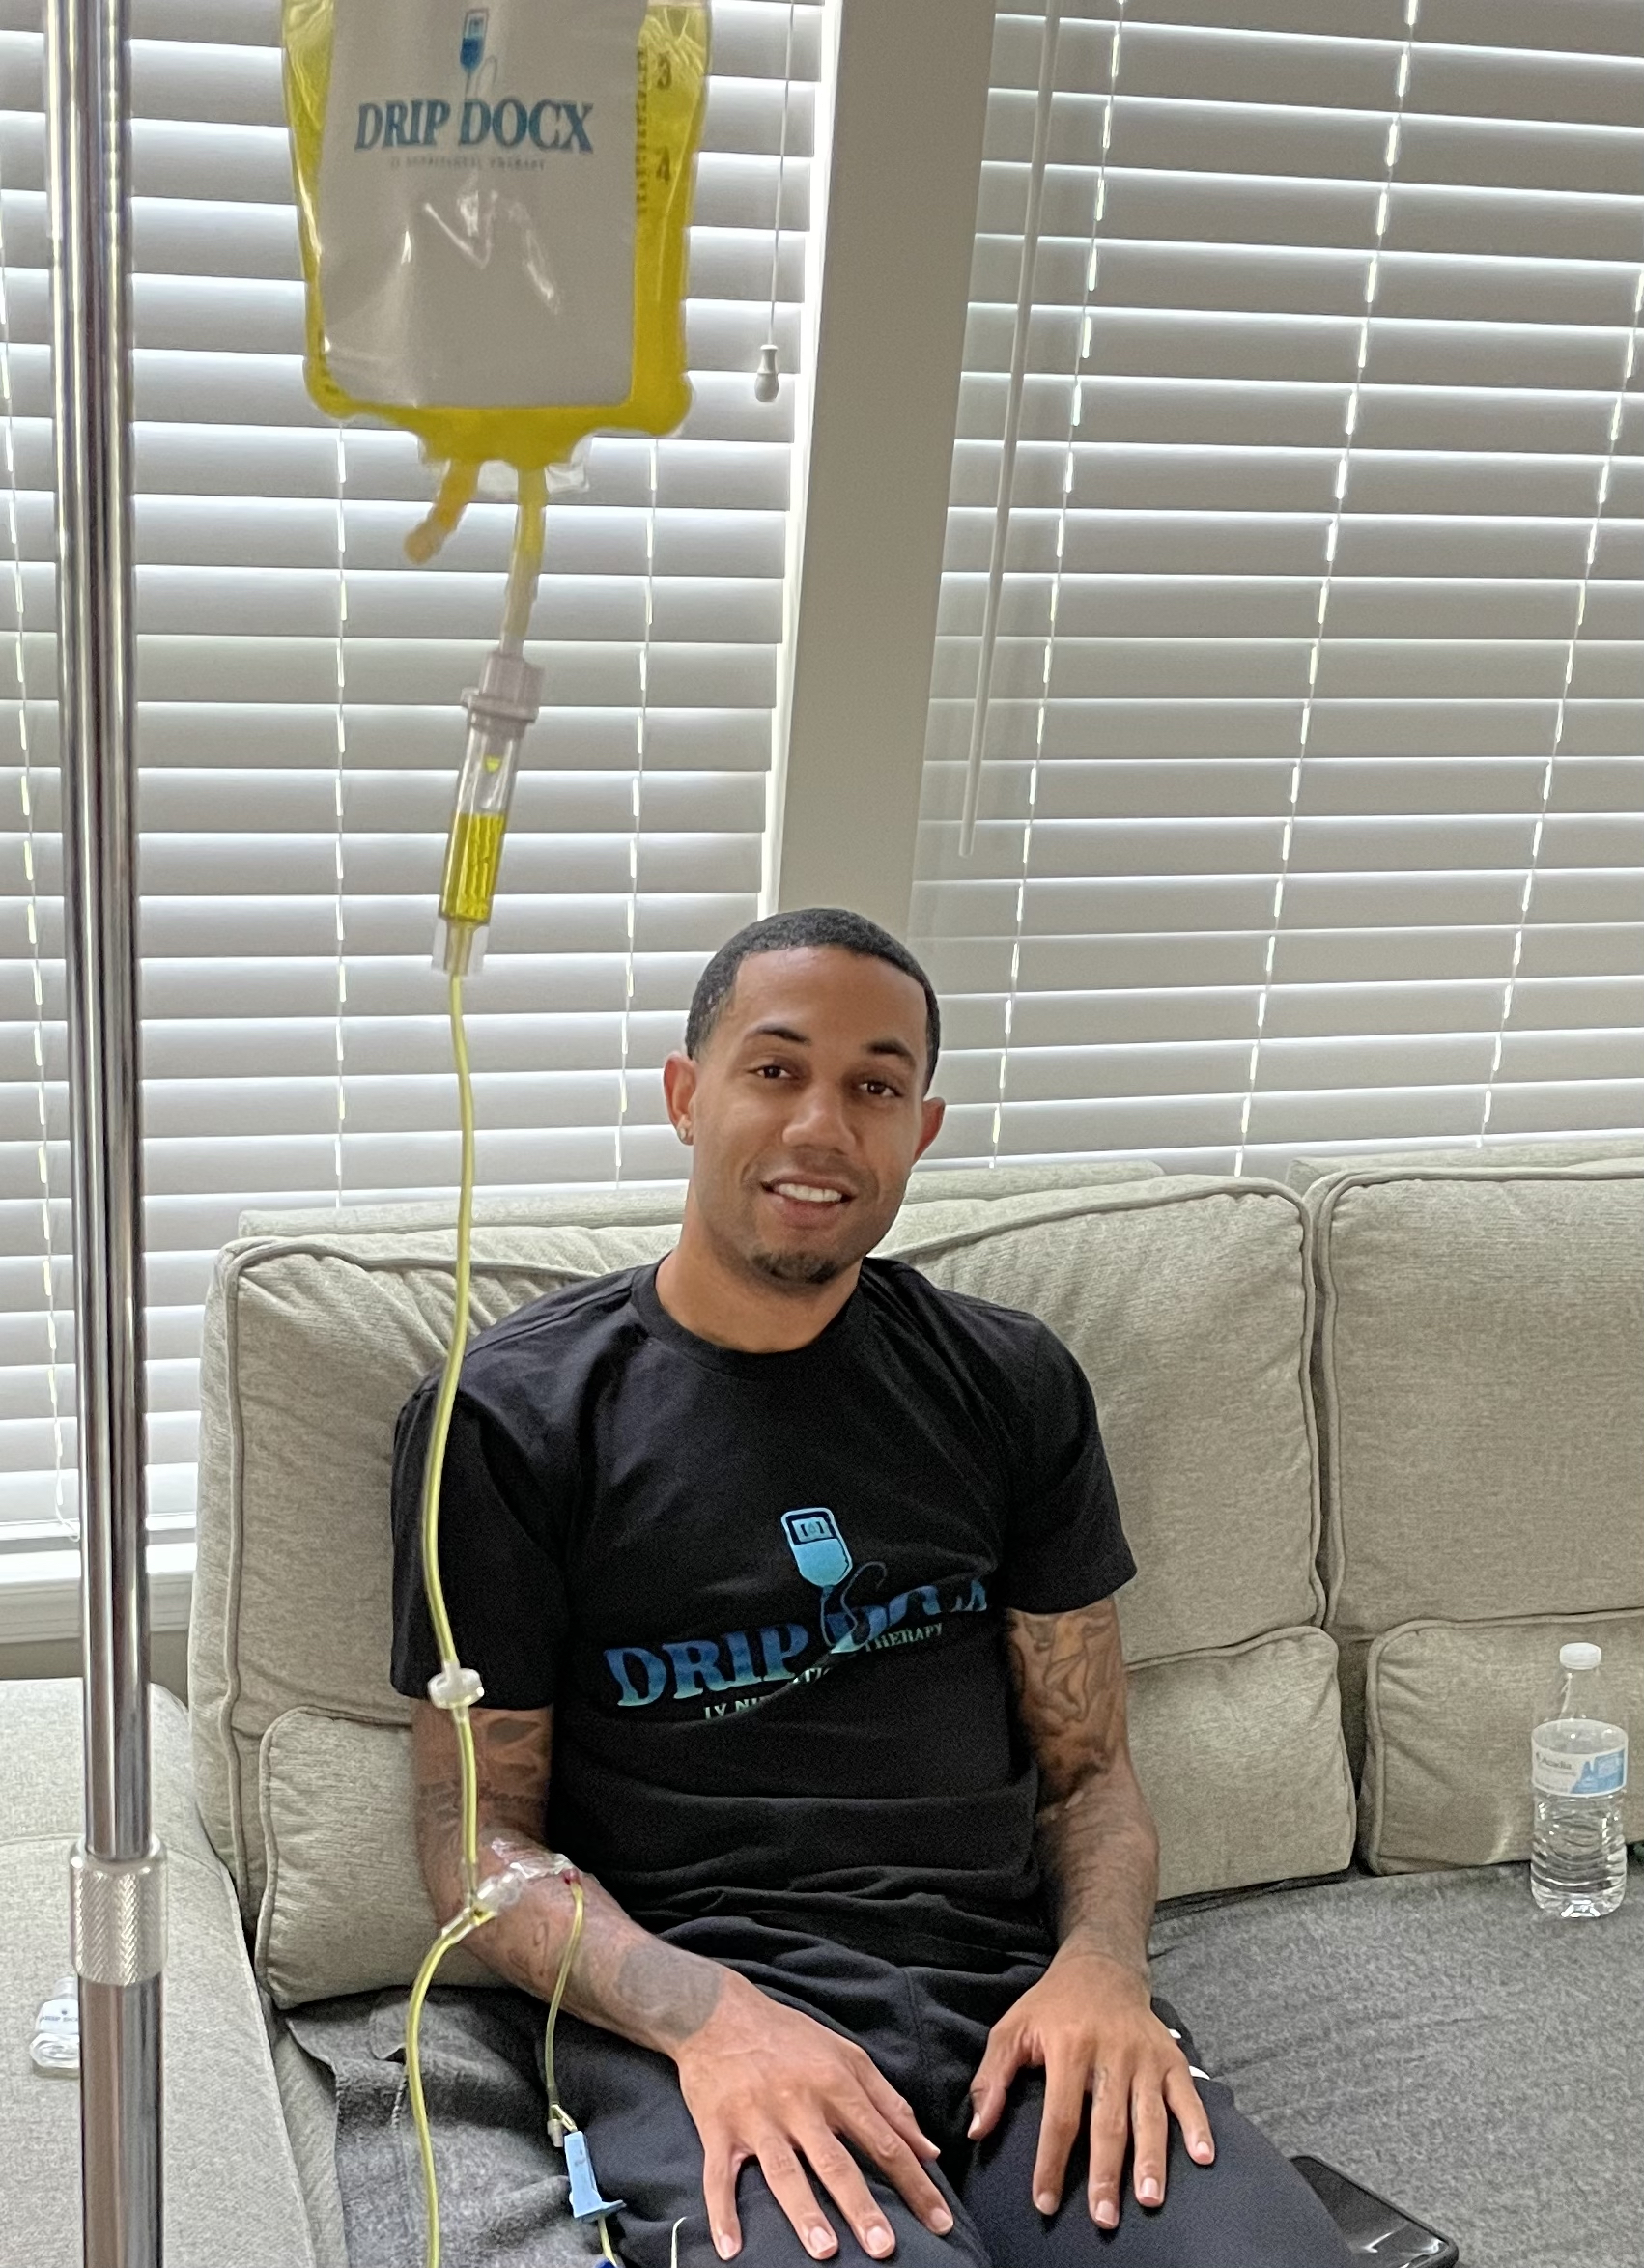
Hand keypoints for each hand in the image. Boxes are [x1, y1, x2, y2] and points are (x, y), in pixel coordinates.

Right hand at [672, 1973, 955, 2259]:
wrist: (717, 2013)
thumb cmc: (791, 2038)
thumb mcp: (847, 2056)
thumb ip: (890, 2103)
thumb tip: (929, 2150)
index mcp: (835, 2084)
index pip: (883, 2140)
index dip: (914, 2182)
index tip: (939, 2222)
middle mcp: (798, 2103)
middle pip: (834, 2160)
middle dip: (860, 2205)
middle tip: (883, 2247)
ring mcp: (756, 2118)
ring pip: (783, 2171)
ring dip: (803, 2211)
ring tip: (824, 2250)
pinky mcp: (718, 2128)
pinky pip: (718, 2175)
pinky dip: (722, 2211)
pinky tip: (730, 2247)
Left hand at [966, 1945, 1214, 2228]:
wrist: (1101, 1966)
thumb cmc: (1052, 2005)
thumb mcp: (1012, 2029)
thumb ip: (991, 2078)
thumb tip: (977, 2130)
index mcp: (1068, 2046)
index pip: (1059, 2116)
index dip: (1052, 2162)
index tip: (1045, 2202)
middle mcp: (1110, 2052)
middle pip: (1108, 2122)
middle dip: (1106, 2173)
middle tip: (1103, 2217)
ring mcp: (1144, 2056)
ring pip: (1149, 2115)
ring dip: (1150, 2160)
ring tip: (1148, 2199)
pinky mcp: (1170, 2058)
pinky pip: (1187, 2095)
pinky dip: (1198, 2125)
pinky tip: (1203, 2157)